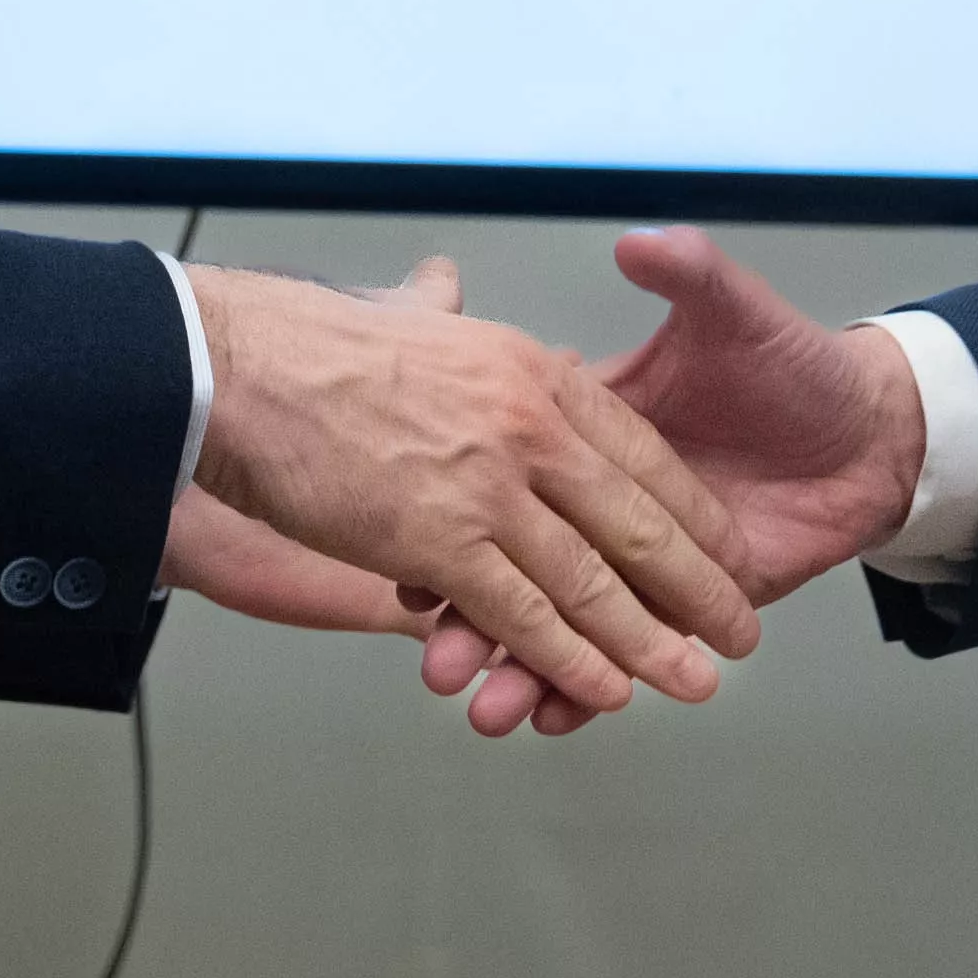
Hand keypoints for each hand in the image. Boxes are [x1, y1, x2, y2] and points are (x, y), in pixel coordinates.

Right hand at [184, 253, 759, 720]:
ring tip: (695, 679)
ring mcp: (488, 488)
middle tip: (738, 629)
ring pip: (594, 582)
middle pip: (638, 522)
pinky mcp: (438, 542)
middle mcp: (529, 427)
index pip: (640, 451)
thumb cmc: (311, 346)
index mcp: (534, 372)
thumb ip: (443, 312)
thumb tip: (444, 288)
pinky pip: (524, 614)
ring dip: (651, 642)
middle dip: (699, 586)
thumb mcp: (412, 312)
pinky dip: (570, 659)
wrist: (239, 363)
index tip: (725, 550)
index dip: (690, 511)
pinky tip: (606, 688)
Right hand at [419, 225, 928, 737]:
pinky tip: (547, 719)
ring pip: (560, 620)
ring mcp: (626, 556)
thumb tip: (643, 243)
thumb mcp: (733, 312)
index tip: (427, 556)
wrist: (873, 430)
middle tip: (443, 667)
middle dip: (483, 624)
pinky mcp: (672, 605)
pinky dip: (582, 689)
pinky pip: (614, 653)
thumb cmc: (798, 366)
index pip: (528, 478)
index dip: (475, 514)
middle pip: (530, 563)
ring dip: (522, 671)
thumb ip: (689, 274)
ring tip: (486, 710)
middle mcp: (593, 494)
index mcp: (586, 424)